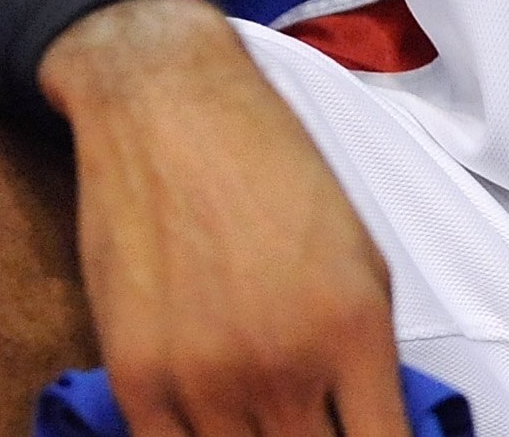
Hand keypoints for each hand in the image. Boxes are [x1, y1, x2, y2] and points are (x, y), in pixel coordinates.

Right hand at [41, 0, 409, 436]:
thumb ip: (371, 359)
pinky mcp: (136, 377)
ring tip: (258, 415)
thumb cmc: (269, 166)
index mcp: (353, 330)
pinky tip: (209, 423)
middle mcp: (282, 365)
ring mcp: (204, 378)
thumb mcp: (359, 256)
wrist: (164, 104)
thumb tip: (372, 433)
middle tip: (308, 419)